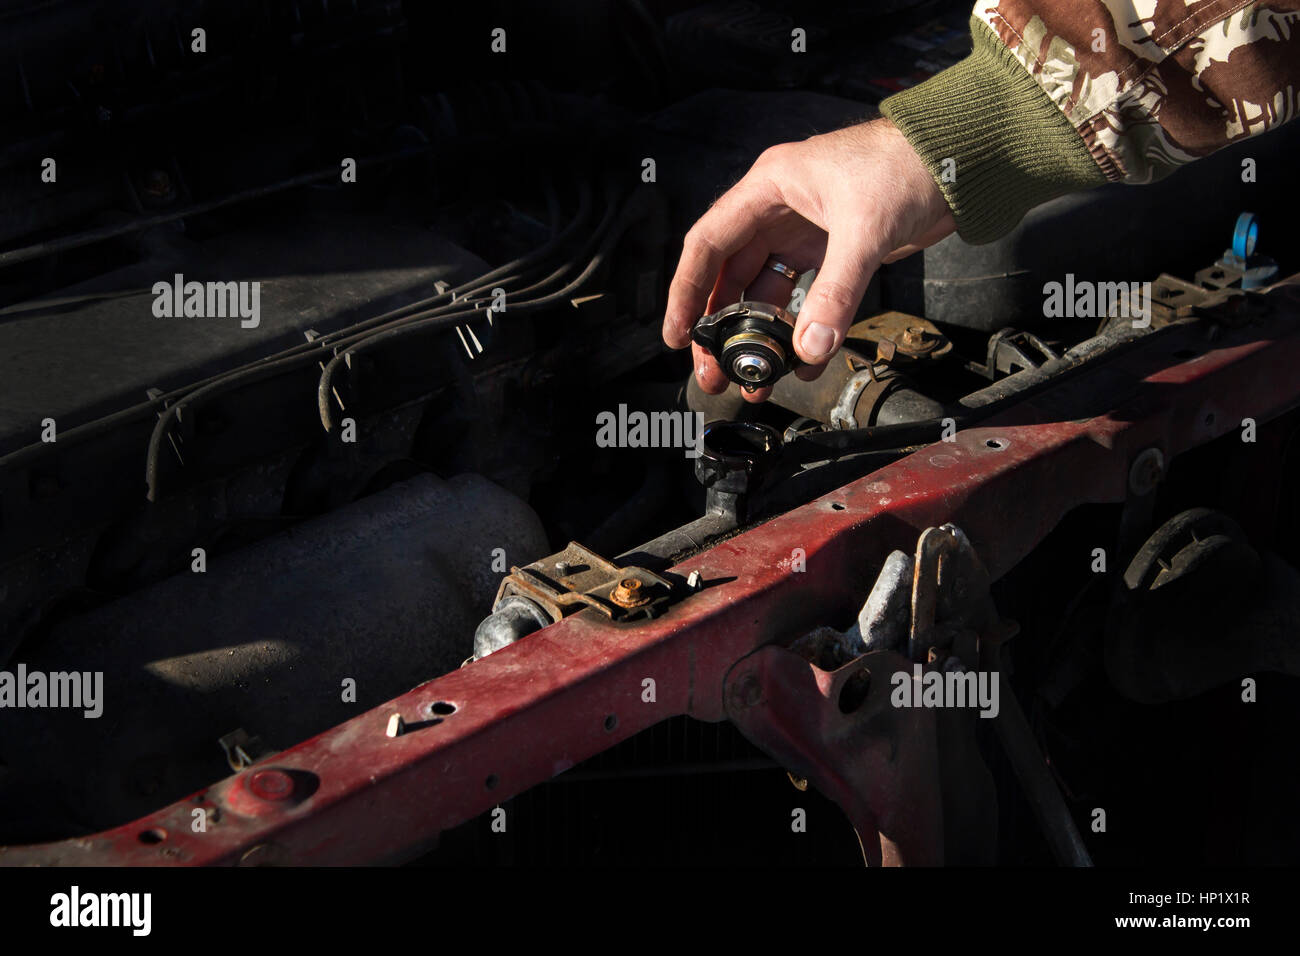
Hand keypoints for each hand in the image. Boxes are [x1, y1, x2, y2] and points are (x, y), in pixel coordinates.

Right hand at [662, 117, 954, 401]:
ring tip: (753, 376)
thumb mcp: (865, 231)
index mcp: (769, 187)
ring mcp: (803, 229)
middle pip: (731, 275)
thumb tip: (812, 348)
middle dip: (721, 327)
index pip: (708, 244)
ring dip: (757, 334)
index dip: (687, 292)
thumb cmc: (908, 167)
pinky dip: (798, 328)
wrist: (960, 159)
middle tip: (714, 371)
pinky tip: (800, 361)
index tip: (679, 335)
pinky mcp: (830, 249)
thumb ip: (836, 292)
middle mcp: (777, 208)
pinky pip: (802, 296)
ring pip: (764, 290)